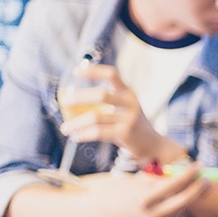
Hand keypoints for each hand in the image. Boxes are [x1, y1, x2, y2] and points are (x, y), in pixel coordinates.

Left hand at [60, 63, 175, 163]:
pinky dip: (84, 134)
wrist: (153, 145)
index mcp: (128, 93)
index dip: (93, 71)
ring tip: (65, 128)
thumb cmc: (132, 125)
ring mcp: (129, 118)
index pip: (111, 74)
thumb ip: (108, 100)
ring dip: (76, 123)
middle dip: (79, 98)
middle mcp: (130, 103)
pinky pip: (98, 132)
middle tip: (64, 102)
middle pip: (101, 95)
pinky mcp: (126, 133)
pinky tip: (76, 136)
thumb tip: (73, 98)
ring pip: (95, 117)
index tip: (76, 72)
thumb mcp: (125, 108)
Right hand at [78, 167, 206, 216]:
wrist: (96, 216)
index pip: (174, 185)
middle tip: (208, 179)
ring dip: (192, 198)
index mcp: (143, 199)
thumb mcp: (134, 182)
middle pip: (184, 201)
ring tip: (201, 186)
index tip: (199, 166)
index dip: (189, 175)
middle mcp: (150, 215)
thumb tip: (179, 176)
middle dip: (198, 189)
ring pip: (182, 210)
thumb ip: (157, 181)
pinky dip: (182, 206)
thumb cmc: (114, 194)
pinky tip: (186, 197)